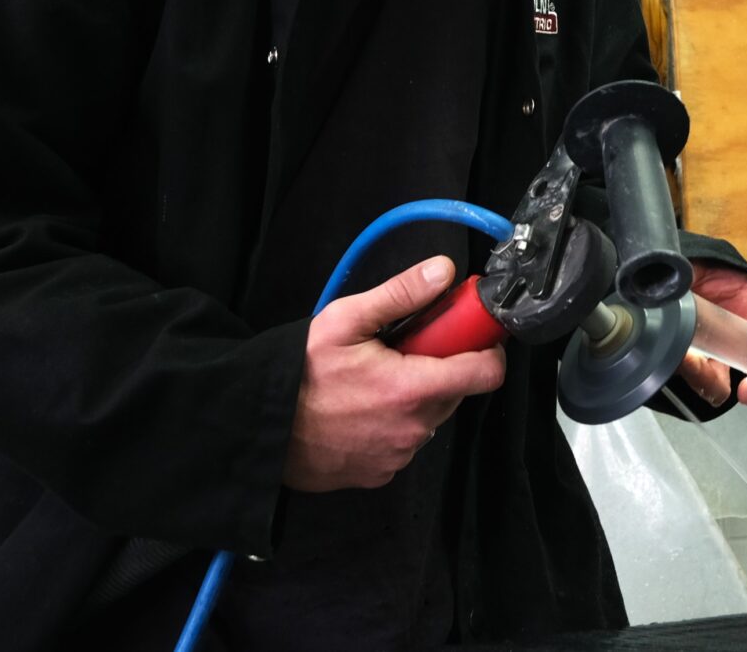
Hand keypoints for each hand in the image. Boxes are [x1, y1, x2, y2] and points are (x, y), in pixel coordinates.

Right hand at [283, 256, 504, 491]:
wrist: (259, 429)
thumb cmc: (298, 374)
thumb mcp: (345, 320)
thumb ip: (401, 295)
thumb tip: (444, 272)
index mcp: (411, 389)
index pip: (485, 373)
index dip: (487, 349)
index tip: (474, 334)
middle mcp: (413, 429)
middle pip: (457, 392)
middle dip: (441, 368)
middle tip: (405, 350)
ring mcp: (398, 455)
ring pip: (430, 417)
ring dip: (417, 398)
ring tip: (375, 380)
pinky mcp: (382, 474)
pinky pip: (406, 442)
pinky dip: (395, 424)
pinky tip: (364, 410)